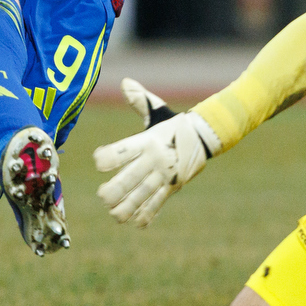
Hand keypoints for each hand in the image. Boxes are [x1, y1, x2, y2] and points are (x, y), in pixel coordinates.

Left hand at [94, 78, 222, 227]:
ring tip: (114, 214)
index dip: (107, 157)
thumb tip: (124, 82)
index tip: (99, 161)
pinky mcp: (173, 186)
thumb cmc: (174, 124)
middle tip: (103, 195)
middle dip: (114, 190)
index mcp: (147, 141)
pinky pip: (158, 203)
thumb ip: (139, 100)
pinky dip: (147, 214)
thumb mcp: (157, 110)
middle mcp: (154, 159)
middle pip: (130, 178)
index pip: (123, 150)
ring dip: (127, 207)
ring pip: (143, 195)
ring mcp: (164, 175)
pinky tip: (135, 223)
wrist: (206, 136)